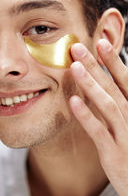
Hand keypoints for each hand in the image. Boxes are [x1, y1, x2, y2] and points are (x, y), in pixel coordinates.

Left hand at [69, 39, 127, 195]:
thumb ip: (119, 105)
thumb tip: (103, 87)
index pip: (124, 80)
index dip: (112, 61)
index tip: (100, 42)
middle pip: (113, 87)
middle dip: (96, 65)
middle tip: (78, 47)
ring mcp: (124, 135)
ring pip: (108, 104)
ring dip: (91, 85)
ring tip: (74, 67)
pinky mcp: (114, 153)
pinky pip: (99, 132)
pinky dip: (86, 116)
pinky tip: (73, 102)